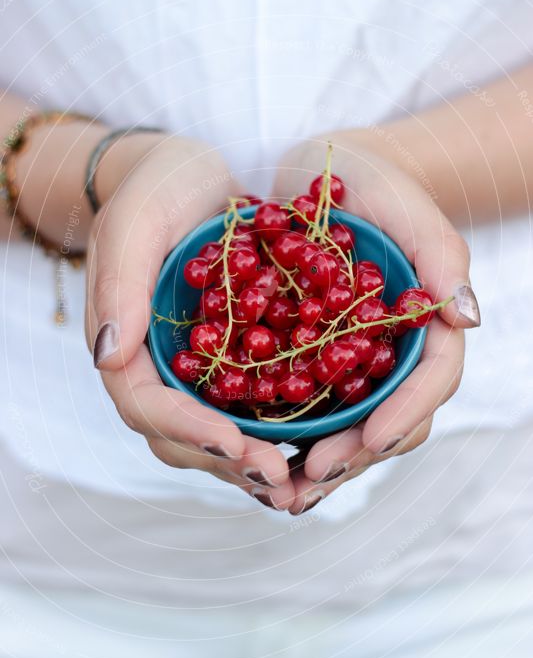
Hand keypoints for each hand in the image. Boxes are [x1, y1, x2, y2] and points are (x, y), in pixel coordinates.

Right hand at [85, 135, 294, 509]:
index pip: (145, 404)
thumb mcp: (136, 222)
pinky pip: (248, 408)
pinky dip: (276, 434)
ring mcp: (194, 369)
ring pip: (215, 434)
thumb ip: (119, 283)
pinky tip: (316, 445)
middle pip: (181, 436)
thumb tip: (108, 354)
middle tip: (279, 478)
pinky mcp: (230, 361)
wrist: (192, 175)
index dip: (187, 429)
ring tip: (300, 483)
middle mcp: (157, 367)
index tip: (234, 442)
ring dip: (253, 464)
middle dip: (228, 462)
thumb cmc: (158, 188)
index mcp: (125, 343)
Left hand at [273, 132, 478, 513]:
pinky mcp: (315, 360)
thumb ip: (440, 254)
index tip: (369, 441)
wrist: (319, 173)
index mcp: (427, 321)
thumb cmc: (370, 180)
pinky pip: (310, 409)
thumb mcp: (402, 202)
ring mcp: (357, 361)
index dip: (405, 412)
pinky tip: (259, 460)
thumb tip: (467, 316)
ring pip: (352, 426)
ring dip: (323, 462)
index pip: (432, 378)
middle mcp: (396, 351)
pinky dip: (289, 440)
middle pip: (392, 417)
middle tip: (312, 477)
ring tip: (284, 489)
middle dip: (357, 453)